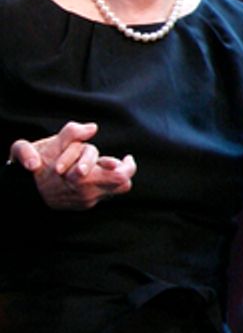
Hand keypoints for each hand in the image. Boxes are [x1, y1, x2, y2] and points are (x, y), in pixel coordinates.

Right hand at [8, 121, 135, 209]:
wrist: (26, 191)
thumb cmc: (38, 163)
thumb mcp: (50, 144)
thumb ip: (71, 133)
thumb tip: (92, 128)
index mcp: (83, 177)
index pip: (120, 175)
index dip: (127, 166)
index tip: (127, 157)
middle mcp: (88, 191)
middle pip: (122, 184)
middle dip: (123, 170)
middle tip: (120, 160)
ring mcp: (87, 200)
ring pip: (115, 190)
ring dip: (112, 176)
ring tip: (105, 165)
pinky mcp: (84, 205)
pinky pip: (103, 194)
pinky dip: (103, 183)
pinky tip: (94, 173)